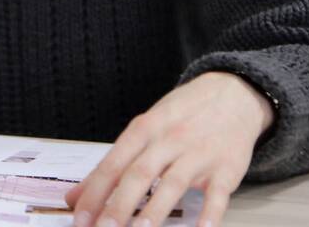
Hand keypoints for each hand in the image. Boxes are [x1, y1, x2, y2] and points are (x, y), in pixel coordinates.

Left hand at [65, 71, 273, 226]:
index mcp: (144, 129)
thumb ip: (113, 163)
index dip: (95, 193)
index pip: (113, 164)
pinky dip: (209, 214)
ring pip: (173, 184)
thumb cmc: (182, 115)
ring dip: (155, 211)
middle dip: (119, 206)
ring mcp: (198, 154)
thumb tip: (76, 196)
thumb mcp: (145, 128)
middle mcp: (169, 140)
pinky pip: (217, 194)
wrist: (233, 94)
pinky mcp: (227, 168)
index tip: (80, 218)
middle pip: (139, 175)